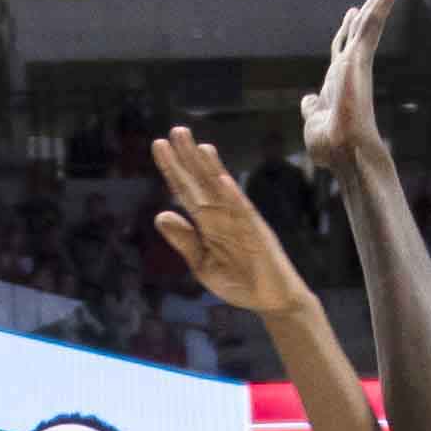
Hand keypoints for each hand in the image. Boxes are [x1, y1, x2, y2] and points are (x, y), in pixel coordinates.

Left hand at [150, 128, 309, 316]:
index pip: (186, 191)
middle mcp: (222, 216)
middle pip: (202, 182)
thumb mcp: (202, 264)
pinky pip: (243, 214)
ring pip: (223, 191)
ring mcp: (240, 222)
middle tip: (175, 131)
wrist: (270, 300)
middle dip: (188, 158)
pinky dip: (232, 197)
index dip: (173, 169)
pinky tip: (222, 180)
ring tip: (198, 145)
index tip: (159, 146)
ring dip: (211, 169)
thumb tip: (160, 215)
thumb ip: (184, 241)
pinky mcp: (256, 233)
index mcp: (207, 223)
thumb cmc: (238, 281)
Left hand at [302, 0, 403, 170]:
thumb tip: (307, 100)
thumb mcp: (314, 123)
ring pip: (370, 23)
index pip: (343, 50)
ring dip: (382, 0)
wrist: (344, 152)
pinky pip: (374, 22)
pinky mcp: (362, 56)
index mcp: (338, 82)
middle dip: (368, 9)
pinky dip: (383, 2)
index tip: (351, 13)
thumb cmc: (330, 147)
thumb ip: (312, 109)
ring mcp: (357, 62)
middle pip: (360, 31)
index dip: (346, 31)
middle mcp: (350, 70)